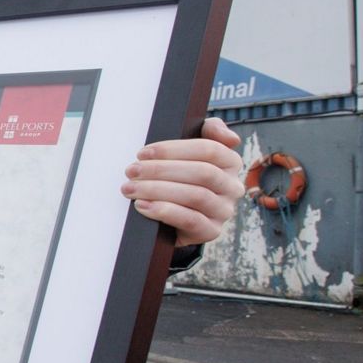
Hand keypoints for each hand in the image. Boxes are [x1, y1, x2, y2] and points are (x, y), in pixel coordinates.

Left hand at [125, 117, 242, 246]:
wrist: (173, 217)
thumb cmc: (179, 176)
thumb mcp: (189, 151)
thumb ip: (209, 131)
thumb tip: (229, 137)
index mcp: (230, 162)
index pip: (209, 149)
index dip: (173, 149)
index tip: (142, 153)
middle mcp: (232, 186)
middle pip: (202, 172)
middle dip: (161, 170)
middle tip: (131, 171)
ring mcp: (223, 210)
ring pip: (196, 196)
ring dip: (158, 190)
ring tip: (130, 189)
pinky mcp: (211, 231)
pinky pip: (191, 220)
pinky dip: (164, 211)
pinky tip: (142, 206)